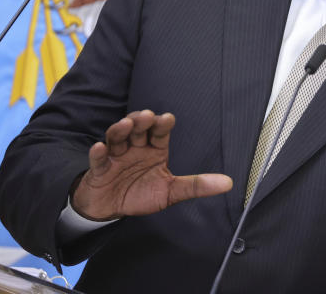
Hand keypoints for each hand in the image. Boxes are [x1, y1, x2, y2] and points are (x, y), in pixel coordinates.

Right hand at [71, 110, 231, 220]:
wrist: (111, 209)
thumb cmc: (141, 194)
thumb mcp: (172, 191)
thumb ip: (197, 185)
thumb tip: (228, 183)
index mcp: (154, 149)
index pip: (159, 132)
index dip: (162, 124)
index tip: (167, 119)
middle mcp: (135, 147)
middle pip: (138, 129)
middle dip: (142, 122)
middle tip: (147, 117)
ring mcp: (116, 156)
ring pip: (117, 137)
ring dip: (121, 130)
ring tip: (126, 124)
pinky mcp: (99, 169)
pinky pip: (97, 159)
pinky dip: (97, 153)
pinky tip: (99, 147)